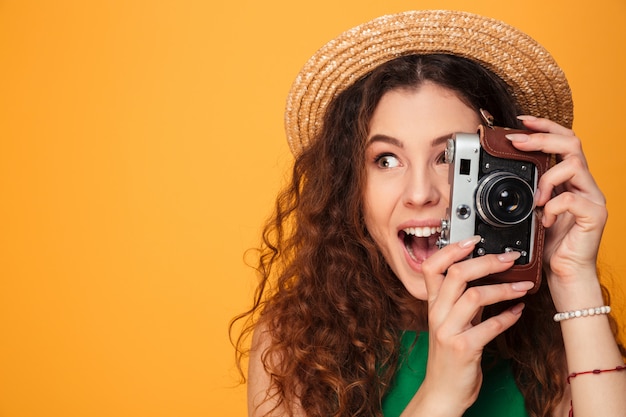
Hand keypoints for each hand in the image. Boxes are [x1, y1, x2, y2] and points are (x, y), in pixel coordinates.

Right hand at [415, 237, 531, 414]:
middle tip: (509, 258)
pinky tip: (519, 311)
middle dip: (486, 261)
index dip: (451, 249)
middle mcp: (437, 314)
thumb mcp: (450, 324)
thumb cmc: (449, 358)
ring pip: (474, 295)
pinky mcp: (463, 349)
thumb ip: (462, 302)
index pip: (431, 266)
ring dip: (503, 288)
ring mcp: (448, 331)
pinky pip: (490, 326)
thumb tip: (486, 278)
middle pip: (456, 274)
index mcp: (432, 305)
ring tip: (522, 286)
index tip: (475, 240)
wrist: (442, 392)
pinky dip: (509, 316)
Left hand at [506, 116, 606, 283]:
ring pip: (573, 165)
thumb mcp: (533, 211)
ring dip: (547, 178)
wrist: (564, 273)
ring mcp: (593, 198)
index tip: (520, 122)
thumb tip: (507, 171)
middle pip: (572, 143)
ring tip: (536, 199)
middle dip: (541, 137)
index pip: (564, 141)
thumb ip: (530, 191)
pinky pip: (571, 198)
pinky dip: (552, 206)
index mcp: (571, 180)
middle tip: (517, 141)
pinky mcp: (594, 215)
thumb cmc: (549, 244)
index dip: (544, 127)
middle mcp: (584, 184)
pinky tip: (545, 220)